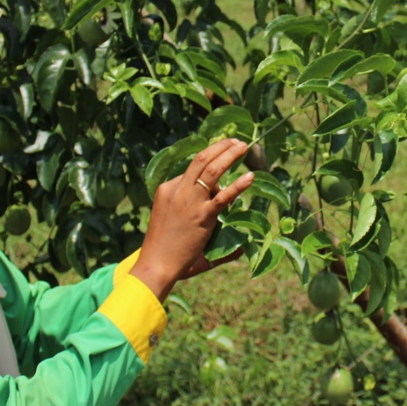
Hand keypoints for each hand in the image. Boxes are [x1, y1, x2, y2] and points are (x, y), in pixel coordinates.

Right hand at [130, 138, 254, 301]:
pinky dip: (238, 184)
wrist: (156, 264)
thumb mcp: (176, 225)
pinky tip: (250, 177)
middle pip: (200, 160)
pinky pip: (223, 196)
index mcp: (167, 189)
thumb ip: (197, 220)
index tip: (224, 160)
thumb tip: (231, 237)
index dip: (210, 165)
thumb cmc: (164, 250)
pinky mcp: (202, 216)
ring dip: (229, 155)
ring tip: (243, 147)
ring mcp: (189, 202)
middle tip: (236, 141)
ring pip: (211, 170)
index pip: (191, 170)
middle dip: (219, 147)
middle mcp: (177, 190)